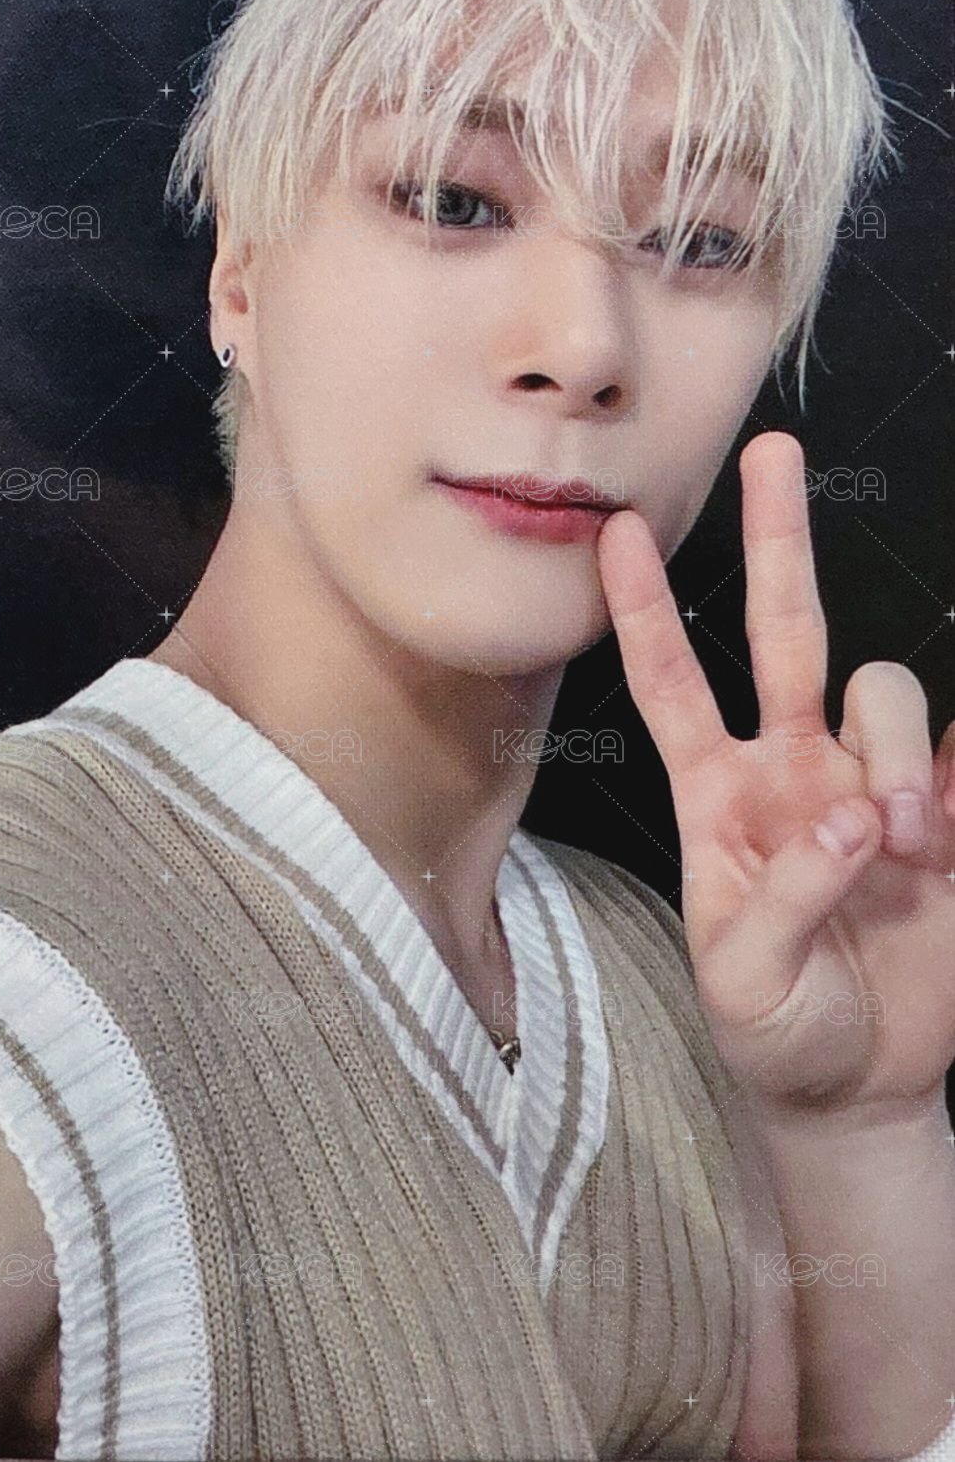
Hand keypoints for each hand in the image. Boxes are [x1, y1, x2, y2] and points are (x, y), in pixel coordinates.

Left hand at [596, 430, 954, 1119]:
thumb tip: (853, 817)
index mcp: (716, 797)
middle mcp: (789, 768)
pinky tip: (937, 821)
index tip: (616, 532)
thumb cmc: (775, 1027)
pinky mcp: (940, 813)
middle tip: (773, 453)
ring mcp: (866, 783)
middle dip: (776, 542)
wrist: (857, 1084)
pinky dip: (951, 767)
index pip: (670, 684)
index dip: (643, 611)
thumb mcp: (747, 981)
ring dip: (893, 750)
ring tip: (902, 843)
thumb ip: (788, 895)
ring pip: (881, 692)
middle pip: (783, 631)